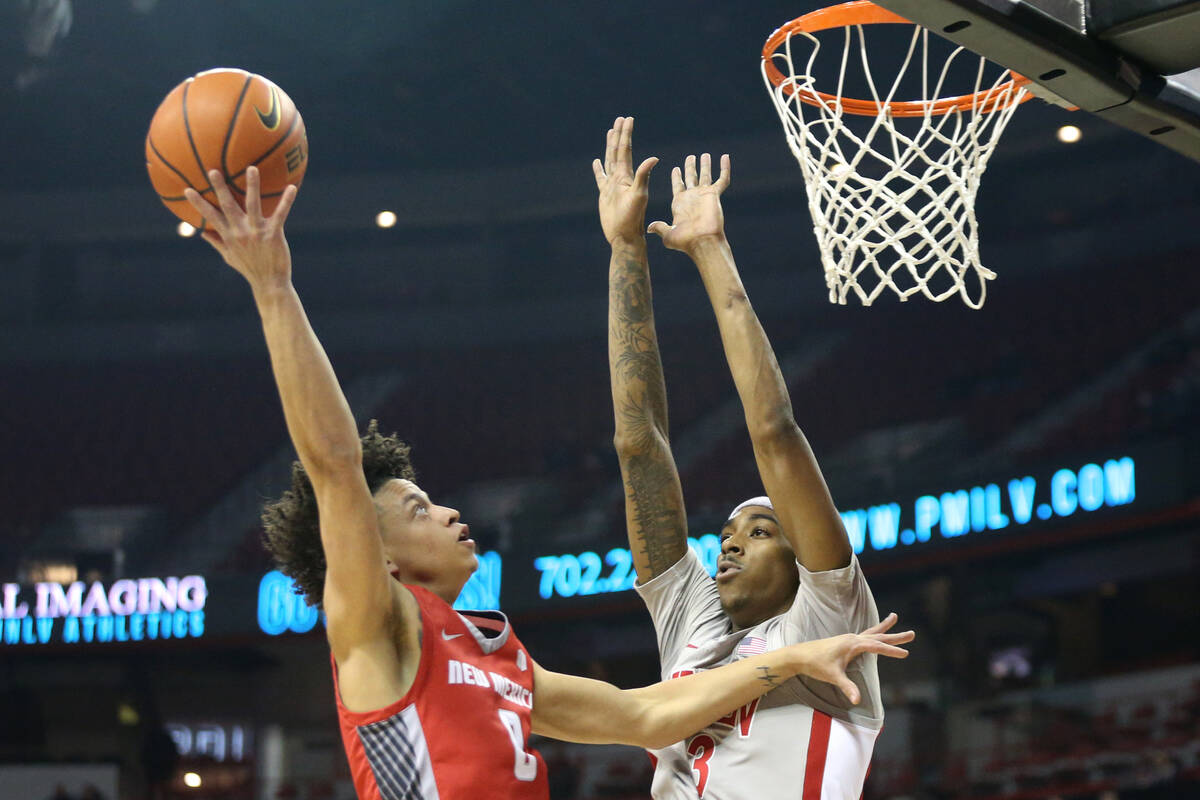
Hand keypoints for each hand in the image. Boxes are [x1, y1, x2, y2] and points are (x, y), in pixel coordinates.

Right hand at [183, 167, 298, 295]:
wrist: (270, 283)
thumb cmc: (250, 268)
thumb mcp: (229, 256)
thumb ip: (216, 242)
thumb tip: (202, 232)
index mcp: (229, 236)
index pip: (210, 216)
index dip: (198, 203)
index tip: (186, 189)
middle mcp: (240, 232)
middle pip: (227, 206)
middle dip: (220, 188)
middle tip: (213, 170)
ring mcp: (257, 232)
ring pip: (253, 205)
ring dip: (253, 186)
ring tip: (251, 168)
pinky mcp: (273, 234)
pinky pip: (280, 214)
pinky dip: (286, 201)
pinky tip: (292, 187)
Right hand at [592, 116, 657, 244]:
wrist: (625, 236)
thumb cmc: (633, 218)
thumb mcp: (639, 195)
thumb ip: (644, 176)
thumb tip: (655, 158)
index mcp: (627, 176)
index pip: (626, 150)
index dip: (626, 134)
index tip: (628, 119)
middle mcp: (620, 178)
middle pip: (618, 151)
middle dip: (619, 135)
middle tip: (620, 119)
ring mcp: (612, 185)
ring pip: (610, 160)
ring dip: (610, 147)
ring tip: (610, 133)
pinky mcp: (605, 194)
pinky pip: (601, 178)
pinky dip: (598, 169)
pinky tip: (596, 162)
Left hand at [647, 153, 728, 254]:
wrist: (701, 241)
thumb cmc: (685, 240)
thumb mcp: (668, 234)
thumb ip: (660, 227)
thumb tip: (649, 228)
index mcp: (680, 204)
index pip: (678, 186)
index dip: (677, 177)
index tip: (676, 168)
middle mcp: (692, 198)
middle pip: (691, 178)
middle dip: (690, 168)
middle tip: (690, 157)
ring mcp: (704, 195)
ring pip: (706, 176)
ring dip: (705, 165)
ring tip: (705, 155)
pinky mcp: (714, 195)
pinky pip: (722, 179)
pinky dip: (725, 168)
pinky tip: (725, 157)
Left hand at [793, 613, 913, 704]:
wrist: (799, 656)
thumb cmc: (815, 664)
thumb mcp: (832, 676)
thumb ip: (847, 687)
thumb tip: (857, 699)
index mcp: (852, 644)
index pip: (876, 647)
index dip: (891, 651)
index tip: (906, 653)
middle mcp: (852, 638)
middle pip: (878, 636)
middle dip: (895, 635)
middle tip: (913, 634)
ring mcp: (848, 639)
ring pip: (871, 632)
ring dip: (884, 628)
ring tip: (894, 617)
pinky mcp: (845, 642)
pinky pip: (864, 635)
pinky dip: (873, 632)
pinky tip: (876, 632)